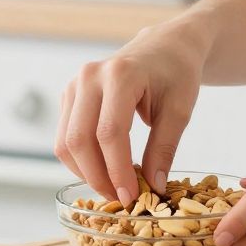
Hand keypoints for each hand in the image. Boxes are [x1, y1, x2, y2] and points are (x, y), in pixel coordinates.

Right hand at [55, 21, 212, 204]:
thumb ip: (164, 148)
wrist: (164, 47)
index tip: (132, 196)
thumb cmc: (176, 74)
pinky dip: (81, 160)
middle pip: (79, 139)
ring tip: (114, 187)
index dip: (117, 170)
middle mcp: (89, 77)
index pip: (110, 133)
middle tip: (121, 198)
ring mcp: (74, 85)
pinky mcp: (69, 96)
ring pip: (65, 142)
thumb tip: (153, 187)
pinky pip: (65, 136)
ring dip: (86, 172)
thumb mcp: (180, 110)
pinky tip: (104, 170)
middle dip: (98, 176)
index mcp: (120, 75)